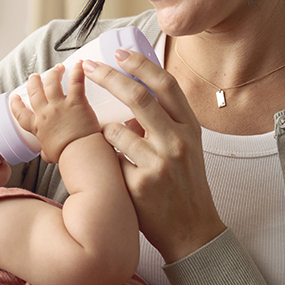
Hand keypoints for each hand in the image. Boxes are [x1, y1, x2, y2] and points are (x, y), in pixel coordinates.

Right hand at [11, 61, 99, 162]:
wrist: (80, 152)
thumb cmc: (67, 156)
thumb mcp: (50, 155)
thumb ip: (46, 151)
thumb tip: (45, 154)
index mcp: (38, 127)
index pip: (21, 114)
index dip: (16, 104)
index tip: (14, 98)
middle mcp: (45, 113)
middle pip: (35, 92)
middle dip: (34, 82)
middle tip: (35, 77)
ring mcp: (60, 106)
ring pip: (52, 83)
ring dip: (53, 73)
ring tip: (57, 68)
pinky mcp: (76, 102)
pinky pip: (75, 82)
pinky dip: (77, 71)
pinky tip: (78, 64)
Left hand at [82, 50, 225, 262]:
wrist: (193, 231)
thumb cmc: (185, 185)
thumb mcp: (186, 148)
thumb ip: (164, 122)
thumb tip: (132, 96)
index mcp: (190, 128)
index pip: (166, 85)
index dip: (141, 65)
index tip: (120, 54)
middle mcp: (178, 141)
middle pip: (138, 97)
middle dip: (109, 77)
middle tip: (90, 67)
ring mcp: (159, 163)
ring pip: (116, 130)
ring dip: (103, 131)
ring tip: (106, 143)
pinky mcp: (140, 184)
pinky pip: (110, 160)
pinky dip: (105, 158)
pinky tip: (113, 170)